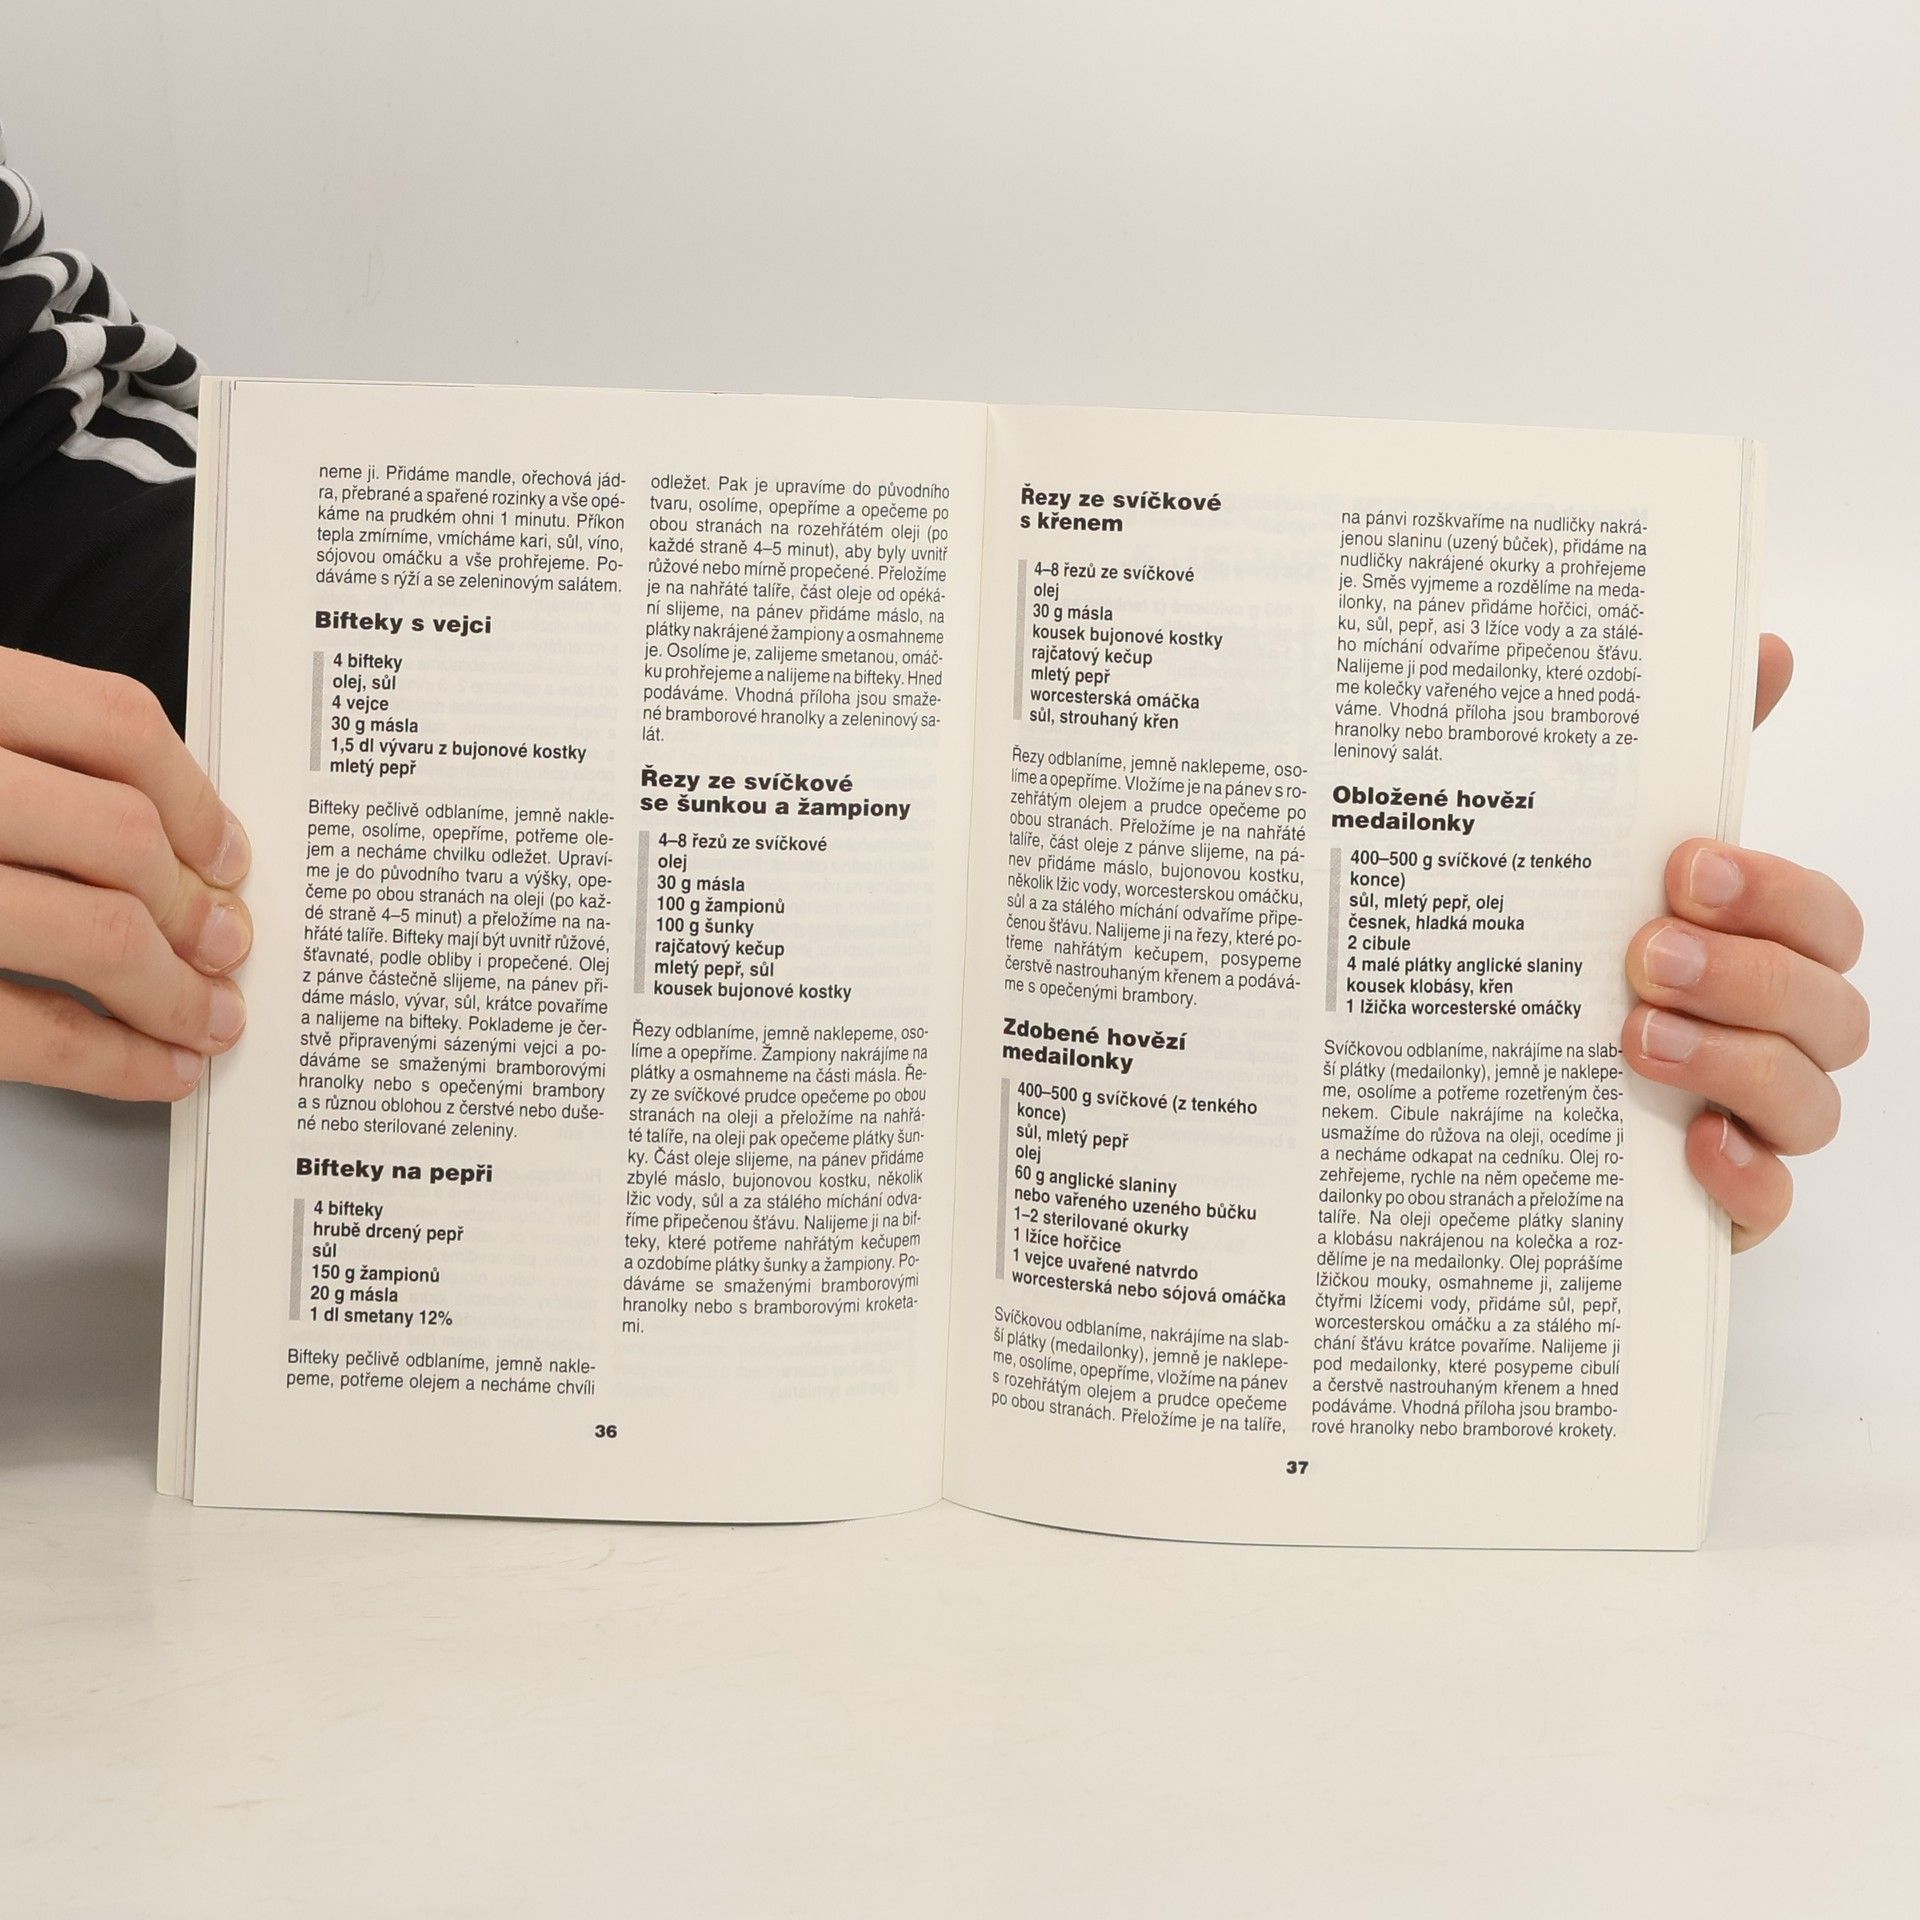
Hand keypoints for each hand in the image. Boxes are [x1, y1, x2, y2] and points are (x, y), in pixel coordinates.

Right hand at [0, 646, 251, 1100]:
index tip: (233, 857)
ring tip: (210, 1018)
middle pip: (124, 835)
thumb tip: (181, 850)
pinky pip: (30, 1032)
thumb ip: (38, 770)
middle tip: (233, 947)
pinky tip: (156, 1070)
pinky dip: (115, 1063)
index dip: (197, 798)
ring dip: (177, 993)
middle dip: (199, 907)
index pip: (115, 724)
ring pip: (99, 934)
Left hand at [1622, 634, 1866, 1249]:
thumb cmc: (1562, 977)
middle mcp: (1765, 1037)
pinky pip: (1768, 1206)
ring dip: (1736, 1060)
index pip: (1822, 920)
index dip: (1777, 892)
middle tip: (1646, 950)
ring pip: (1812, 1101)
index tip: (1684, 863)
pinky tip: (1691, 1144)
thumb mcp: (1591, 871)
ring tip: (1634, 1036)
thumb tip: (1762, 646)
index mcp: (1752, 953)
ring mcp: (1745, 1123)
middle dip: (1752, 972)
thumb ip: (1673, 769)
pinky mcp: (1712, 1206)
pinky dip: (1746, 1178)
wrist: (1475, 1110)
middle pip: (1833, 1007)